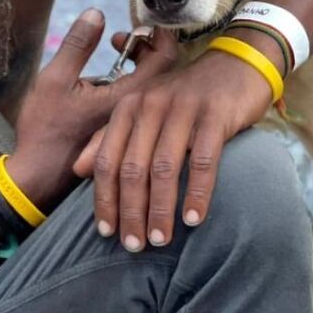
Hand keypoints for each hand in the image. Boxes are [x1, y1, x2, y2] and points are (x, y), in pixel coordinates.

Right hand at [6, 10, 177, 211]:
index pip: (166, 58)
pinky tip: (108, 72)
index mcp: (128, 97)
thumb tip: (97, 12)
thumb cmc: (45, 130)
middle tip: (120, 35)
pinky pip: (139, 98)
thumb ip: (78, 46)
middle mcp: (137, 112)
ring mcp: (131, 123)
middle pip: (162, 70)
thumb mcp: (55, 80)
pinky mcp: (122, 130)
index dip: (160, 34)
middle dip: (145, 45)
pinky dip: (129, 77)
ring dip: (137, 60)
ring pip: (150, 84)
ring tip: (113, 45)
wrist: (37, 178)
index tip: (141, 23)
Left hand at [73, 38, 273, 251]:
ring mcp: (183, 109)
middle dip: (131, 211)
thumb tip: (78, 170)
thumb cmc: (183, 97)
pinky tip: (193, 219)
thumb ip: (109, 137)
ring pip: (164, 168)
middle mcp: (151, 105)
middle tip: (134, 246)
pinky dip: (197, 193)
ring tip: (160, 240)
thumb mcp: (143, 110)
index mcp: (128, 106)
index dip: (104, 198)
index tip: (106, 232)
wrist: (234, 66)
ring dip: (160, 209)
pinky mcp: (214, 116)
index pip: (107, 158)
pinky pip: (202, 161)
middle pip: (132, 167)